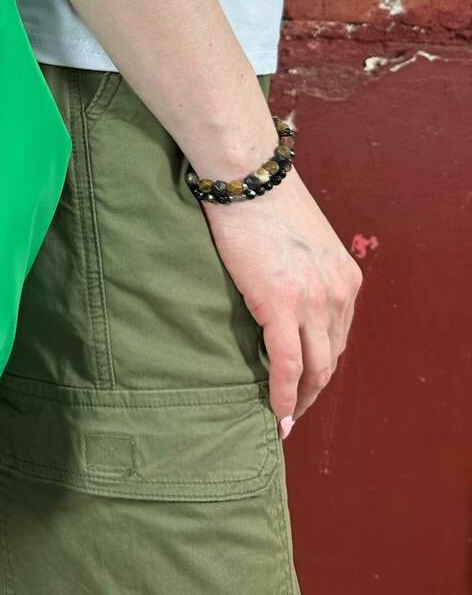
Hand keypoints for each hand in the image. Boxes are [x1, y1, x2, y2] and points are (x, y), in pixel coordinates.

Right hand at [200, 169, 362, 435]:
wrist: (249, 176)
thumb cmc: (264, 198)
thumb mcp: (302, 239)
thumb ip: (304, 270)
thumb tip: (282, 288)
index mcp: (344, 278)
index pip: (339, 336)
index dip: (323, 365)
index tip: (307, 382)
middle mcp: (338, 293)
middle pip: (331, 358)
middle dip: (314, 389)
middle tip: (295, 410)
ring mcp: (313, 301)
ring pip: (315, 368)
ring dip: (301, 399)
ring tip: (284, 418)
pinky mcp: (281, 305)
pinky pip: (286, 363)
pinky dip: (283, 394)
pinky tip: (275, 413)